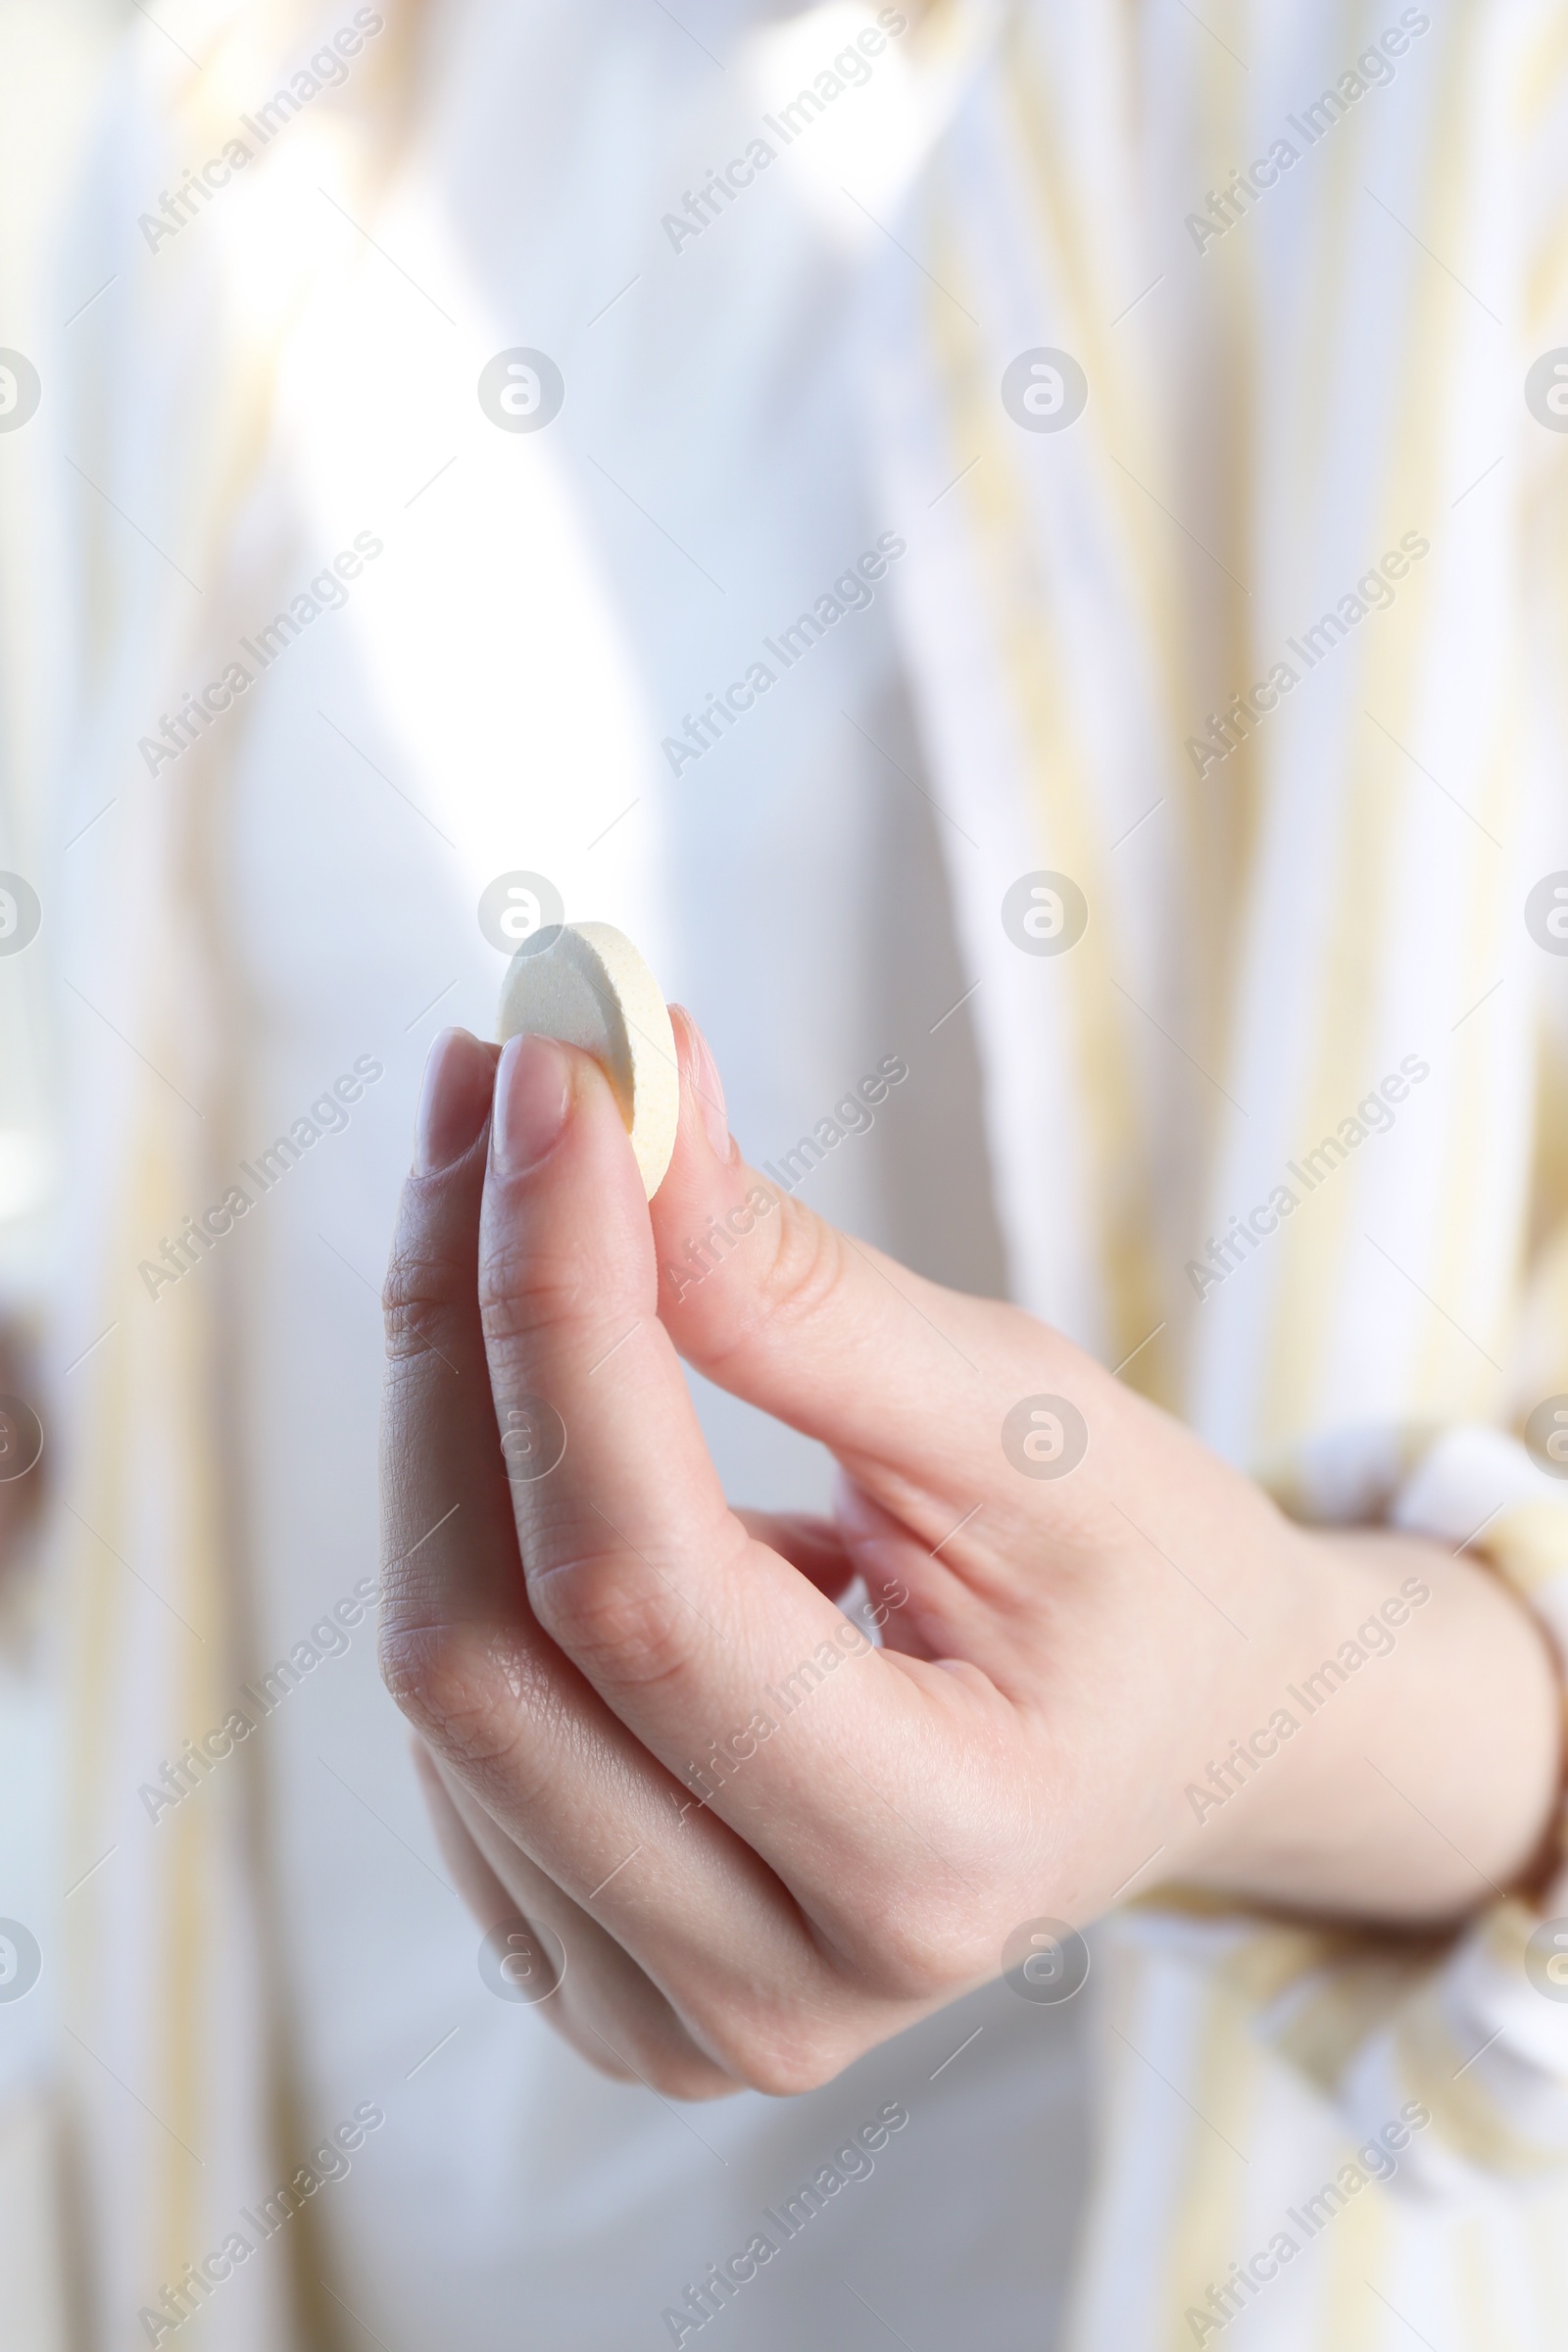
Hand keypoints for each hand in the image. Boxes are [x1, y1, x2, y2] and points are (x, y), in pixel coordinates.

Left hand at [379, 1018, 1559, 2096]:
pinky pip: (456, 1714)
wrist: (1190, 1740)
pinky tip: (534, 1372)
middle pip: (488, 1646)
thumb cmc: (1148, 1576)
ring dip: (443, 1396)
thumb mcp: (1028, 1423)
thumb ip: (805, 1300)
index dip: (560, 1311)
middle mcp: (773, 1990)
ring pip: (442, 1676)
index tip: (548, 1085)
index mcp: (932, 1859)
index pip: (640, 1585)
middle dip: (461, 1334)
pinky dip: (466, 1505)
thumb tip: (621, 1123)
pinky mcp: (586, 1955)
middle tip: (496, 1096)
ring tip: (520, 1192)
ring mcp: (660, 2004)